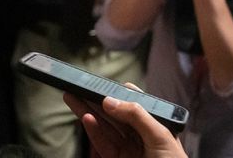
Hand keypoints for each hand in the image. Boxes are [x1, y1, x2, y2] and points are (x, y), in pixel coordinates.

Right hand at [64, 86, 185, 157]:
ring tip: (72, 98)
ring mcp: (128, 149)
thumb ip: (137, 116)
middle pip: (114, 113)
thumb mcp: (160, 136)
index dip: (118, 92)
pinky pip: (102, 144)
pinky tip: (85, 118)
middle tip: (78, 87)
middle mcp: (140, 135)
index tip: (101, 84)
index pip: (135, 102)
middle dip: (95, 100)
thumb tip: (111, 101)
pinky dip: (93, 131)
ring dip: (87, 112)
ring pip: (104, 127)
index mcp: (155, 124)